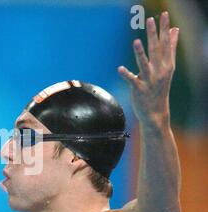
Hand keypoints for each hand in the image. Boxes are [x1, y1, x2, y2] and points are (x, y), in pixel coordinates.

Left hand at [118, 12, 178, 126]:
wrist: (156, 112)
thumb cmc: (159, 87)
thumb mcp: (167, 67)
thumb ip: (170, 48)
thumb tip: (174, 30)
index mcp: (166, 65)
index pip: (166, 43)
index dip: (165, 29)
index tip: (164, 15)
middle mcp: (160, 71)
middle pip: (156, 50)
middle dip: (153, 34)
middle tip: (150, 19)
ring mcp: (149, 80)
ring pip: (144, 64)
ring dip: (140, 53)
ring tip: (136, 41)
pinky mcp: (139, 90)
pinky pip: (132, 81)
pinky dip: (127, 75)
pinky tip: (120, 68)